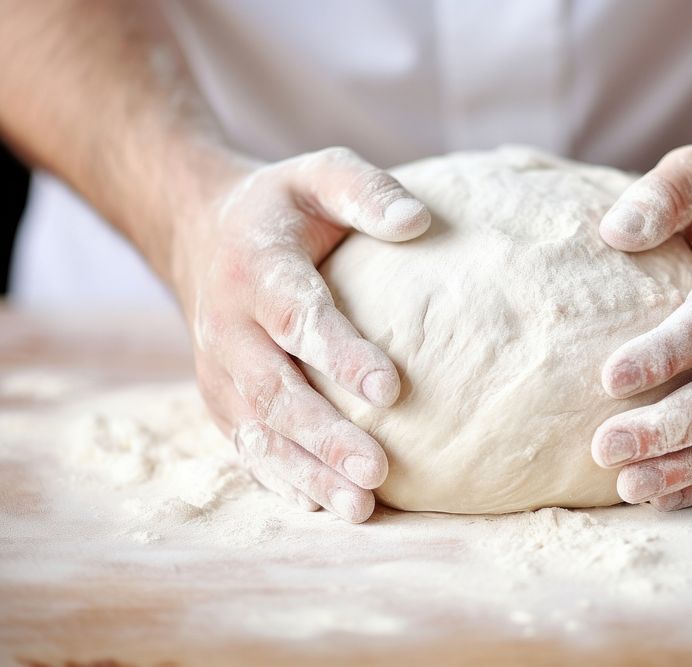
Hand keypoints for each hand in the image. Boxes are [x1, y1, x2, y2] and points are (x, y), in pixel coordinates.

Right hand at [172, 147, 429, 521]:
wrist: (204, 235)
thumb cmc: (284, 208)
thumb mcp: (319, 175)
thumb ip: (365, 191)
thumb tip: (419, 221)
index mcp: (256, 267)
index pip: (297, 316)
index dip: (341, 354)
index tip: (390, 390)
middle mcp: (229, 326)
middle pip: (276, 390)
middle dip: (325, 436)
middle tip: (377, 471)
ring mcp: (220, 371)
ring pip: (260, 432)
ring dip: (307, 473)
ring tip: (359, 509)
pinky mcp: (222, 401)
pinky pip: (248, 448)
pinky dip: (283, 480)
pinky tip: (324, 507)